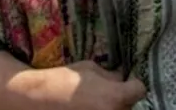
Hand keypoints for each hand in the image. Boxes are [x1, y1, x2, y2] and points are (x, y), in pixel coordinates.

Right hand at [14, 61, 145, 109]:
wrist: (36, 102)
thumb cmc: (62, 81)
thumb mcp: (89, 69)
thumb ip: (109, 75)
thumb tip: (121, 77)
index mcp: (115, 97)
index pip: (139, 90)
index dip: (133, 84)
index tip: (127, 82)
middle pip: (129, 106)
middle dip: (121, 99)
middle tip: (106, 93)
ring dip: (110, 108)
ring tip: (94, 103)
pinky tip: (87, 109)